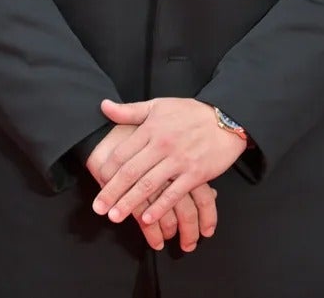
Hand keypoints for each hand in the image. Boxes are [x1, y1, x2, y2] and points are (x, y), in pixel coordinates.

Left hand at [92, 97, 244, 227]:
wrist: (225, 118)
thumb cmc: (189, 112)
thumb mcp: (158, 105)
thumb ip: (130, 110)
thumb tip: (104, 106)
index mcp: (151, 128)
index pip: (123, 152)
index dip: (108, 169)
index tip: (98, 180)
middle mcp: (162, 145)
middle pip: (132, 171)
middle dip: (112, 191)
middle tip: (98, 208)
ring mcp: (179, 160)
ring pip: (149, 185)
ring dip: (130, 203)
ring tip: (115, 216)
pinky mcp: (196, 174)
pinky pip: (174, 193)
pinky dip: (159, 207)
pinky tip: (147, 219)